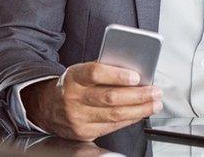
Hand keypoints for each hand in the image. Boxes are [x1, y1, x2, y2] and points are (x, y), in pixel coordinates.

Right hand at [21, 62, 162, 140]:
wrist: (47, 107)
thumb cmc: (73, 85)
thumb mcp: (81, 71)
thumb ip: (104, 70)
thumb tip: (135, 72)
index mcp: (73, 77)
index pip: (95, 73)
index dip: (117, 75)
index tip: (136, 76)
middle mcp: (73, 98)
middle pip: (110, 97)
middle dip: (138, 95)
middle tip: (155, 91)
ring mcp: (77, 118)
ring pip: (114, 115)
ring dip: (139, 109)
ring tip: (154, 103)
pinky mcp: (83, 132)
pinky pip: (112, 127)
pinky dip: (129, 119)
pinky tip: (140, 113)